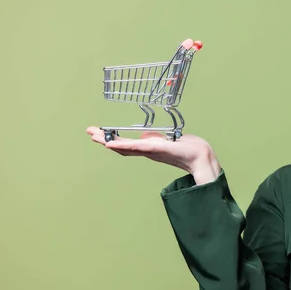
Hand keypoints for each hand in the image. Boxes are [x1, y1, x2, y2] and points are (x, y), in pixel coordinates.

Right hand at [85, 127, 221, 184]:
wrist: (200, 157)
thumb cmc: (188, 148)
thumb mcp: (168, 140)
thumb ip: (155, 139)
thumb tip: (144, 134)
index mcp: (149, 148)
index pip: (127, 144)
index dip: (112, 140)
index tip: (98, 133)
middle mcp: (147, 151)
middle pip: (122, 146)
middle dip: (104, 140)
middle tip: (89, 132)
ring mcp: (151, 151)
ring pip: (126, 147)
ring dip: (110, 142)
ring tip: (96, 137)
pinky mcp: (158, 149)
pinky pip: (138, 147)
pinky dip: (124, 146)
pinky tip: (113, 144)